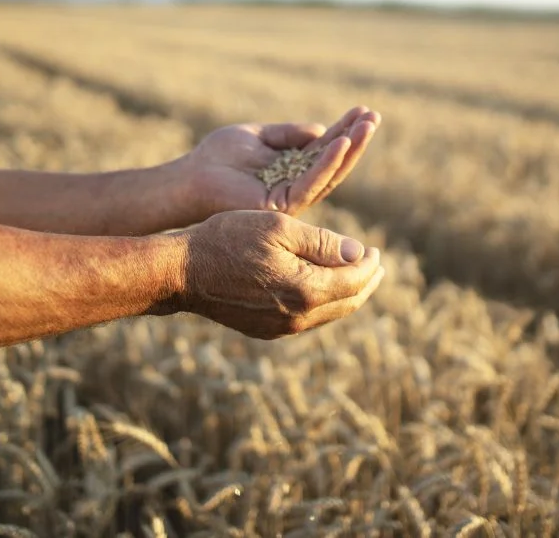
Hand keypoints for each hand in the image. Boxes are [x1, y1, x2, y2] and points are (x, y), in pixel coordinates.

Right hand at [173, 210, 383, 338]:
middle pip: (348, 303)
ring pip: (329, 314)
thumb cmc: (229, 239)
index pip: (354, 280)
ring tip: (356, 276)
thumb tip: (359, 254)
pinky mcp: (266, 330)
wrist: (183, 272)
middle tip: (376, 265)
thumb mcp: (279, 228)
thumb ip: (323, 243)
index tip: (376, 249)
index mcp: (306, 290)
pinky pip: (308, 319)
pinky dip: (324, 302)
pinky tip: (322, 287)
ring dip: (347, 294)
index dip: (370, 264)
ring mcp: (281, 328)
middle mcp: (298, 317)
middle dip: (366, 283)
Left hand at [187, 106, 379, 216]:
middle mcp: (296, 185)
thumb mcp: (259, 135)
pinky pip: (311, 183)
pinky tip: (340, 143)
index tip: (363, 110)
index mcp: (292, 169)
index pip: (325, 148)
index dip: (345, 130)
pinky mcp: (282, 205)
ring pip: (329, 174)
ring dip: (349, 149)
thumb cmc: (218, 156)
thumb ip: (289, 133)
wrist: (191, 177)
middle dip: (355, 140)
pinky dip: (327, 163)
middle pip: (334, 163)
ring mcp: (291, 198)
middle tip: (374, 117)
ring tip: (366, 126)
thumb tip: (322, 130)